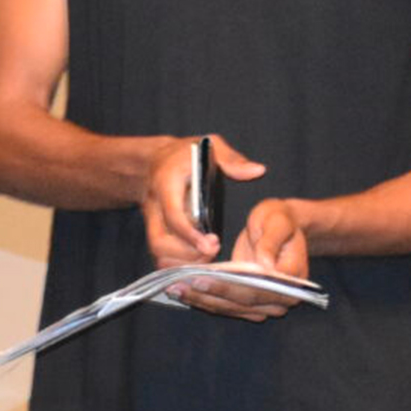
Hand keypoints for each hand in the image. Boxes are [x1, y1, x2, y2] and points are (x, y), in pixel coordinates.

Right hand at [141, 133, 266, 265]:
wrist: (154, 161)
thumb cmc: (184, 154)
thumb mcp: (208, 145)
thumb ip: (231, 159)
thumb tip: (257, 171)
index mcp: (166, 185)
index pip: (173, 216)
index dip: (190, 235)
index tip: (212, 244)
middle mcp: (155, 207)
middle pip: (159, 243)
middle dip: (186, 254)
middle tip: (213, 251)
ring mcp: (153, 222)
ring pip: (158, 253)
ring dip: (182, 262)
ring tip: (208, 256)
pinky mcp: (156, 232)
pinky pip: (161, 256)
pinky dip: (178, 264)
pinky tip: (199, 260)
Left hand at [166, 197, 314, 319]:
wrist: (284, 228)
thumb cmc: (280, 220)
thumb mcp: (277, 221)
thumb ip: (270, 241)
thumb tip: (265, 265)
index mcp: (292, 278)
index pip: (257, 289)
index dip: (227, 287)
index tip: (200, 279)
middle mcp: (281, 298)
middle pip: (241, 303)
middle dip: (207, 295)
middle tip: (177, 286)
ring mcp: (266, 304)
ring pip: (230, 308)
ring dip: (201, 301)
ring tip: (173, 289)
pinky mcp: (251, 303)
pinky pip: (226, 306)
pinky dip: (204, 300)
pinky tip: (183, 292)